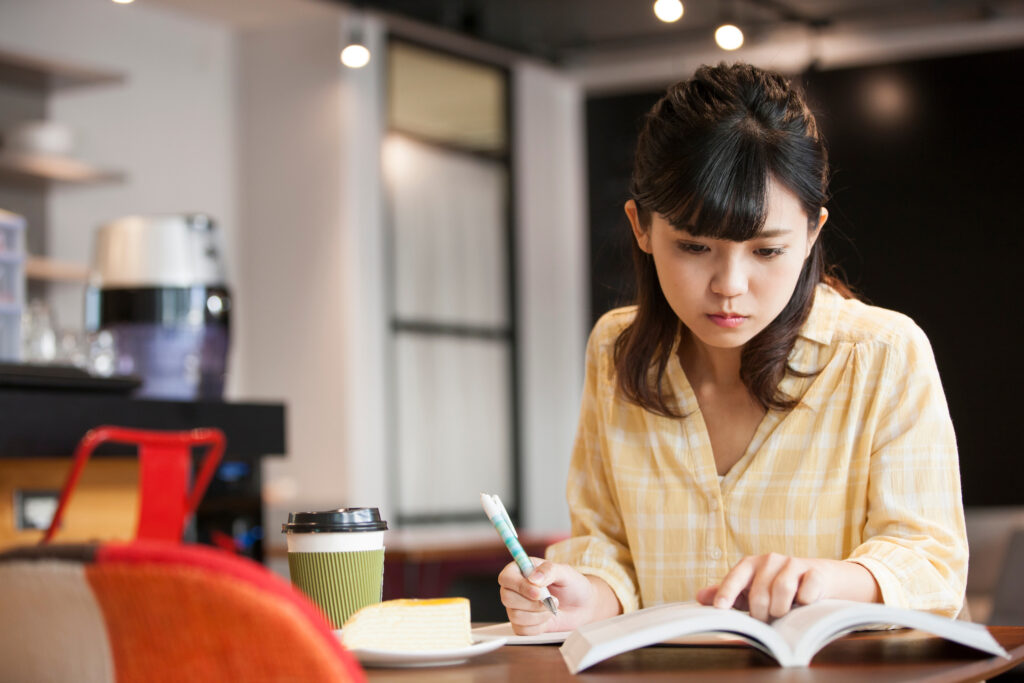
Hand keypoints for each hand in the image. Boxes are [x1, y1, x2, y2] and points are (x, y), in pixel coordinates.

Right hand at [498, 559, 617, 634]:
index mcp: (521, 570)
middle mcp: (515, 588)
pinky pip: (522, 630)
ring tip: (552, 608)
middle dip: (531, 603)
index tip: (538, 592)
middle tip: (551, 601)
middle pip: (507, 598)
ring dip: (538, 615)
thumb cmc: (572, 585)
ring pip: (515, 616)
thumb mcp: (565, 572)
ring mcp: (516, 607)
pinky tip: (547, 618)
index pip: (506, 577)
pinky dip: (538, 626)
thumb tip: (534, 578)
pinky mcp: (522, 624)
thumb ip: (549, 571)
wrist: (582, 606)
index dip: (519, 586)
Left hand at [697, 553, 878, 621]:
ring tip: (782, 613)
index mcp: (751, 564)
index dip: (726, 592)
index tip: (720, 608)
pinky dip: (804, 601)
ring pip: (782, 590)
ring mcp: (794, 564)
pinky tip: (804, 603)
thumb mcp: (750, 590)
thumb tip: (699, 596)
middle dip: (761, 613)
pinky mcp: (815, 572)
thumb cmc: (776, 587)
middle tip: (766, 619)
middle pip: (760, 592)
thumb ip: (725, 593)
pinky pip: (807, 591)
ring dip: (781, 609)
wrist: (818, 578)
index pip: (735, 577)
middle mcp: (770, 560)